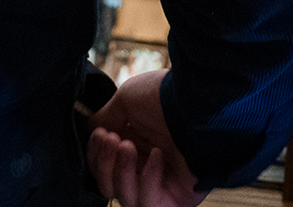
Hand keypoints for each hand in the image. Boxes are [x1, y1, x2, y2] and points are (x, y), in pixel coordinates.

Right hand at [88, 71, 204, 206]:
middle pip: (109, 185)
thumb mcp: (126, 100)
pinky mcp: (177, 199)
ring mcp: (163, 183)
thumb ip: (104, 119)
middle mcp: (148, 165)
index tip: (100, 135)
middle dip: (105, 163)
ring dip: (121, 172)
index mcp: (136, 144)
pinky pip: (149, 204)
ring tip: (129, 146)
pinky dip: (146, 181)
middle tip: (113, 140)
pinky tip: (156, 156)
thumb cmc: (166, 96)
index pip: (104, 166)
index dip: (96, 154)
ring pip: (126, 199)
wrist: (199, 102)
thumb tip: (93, 132)